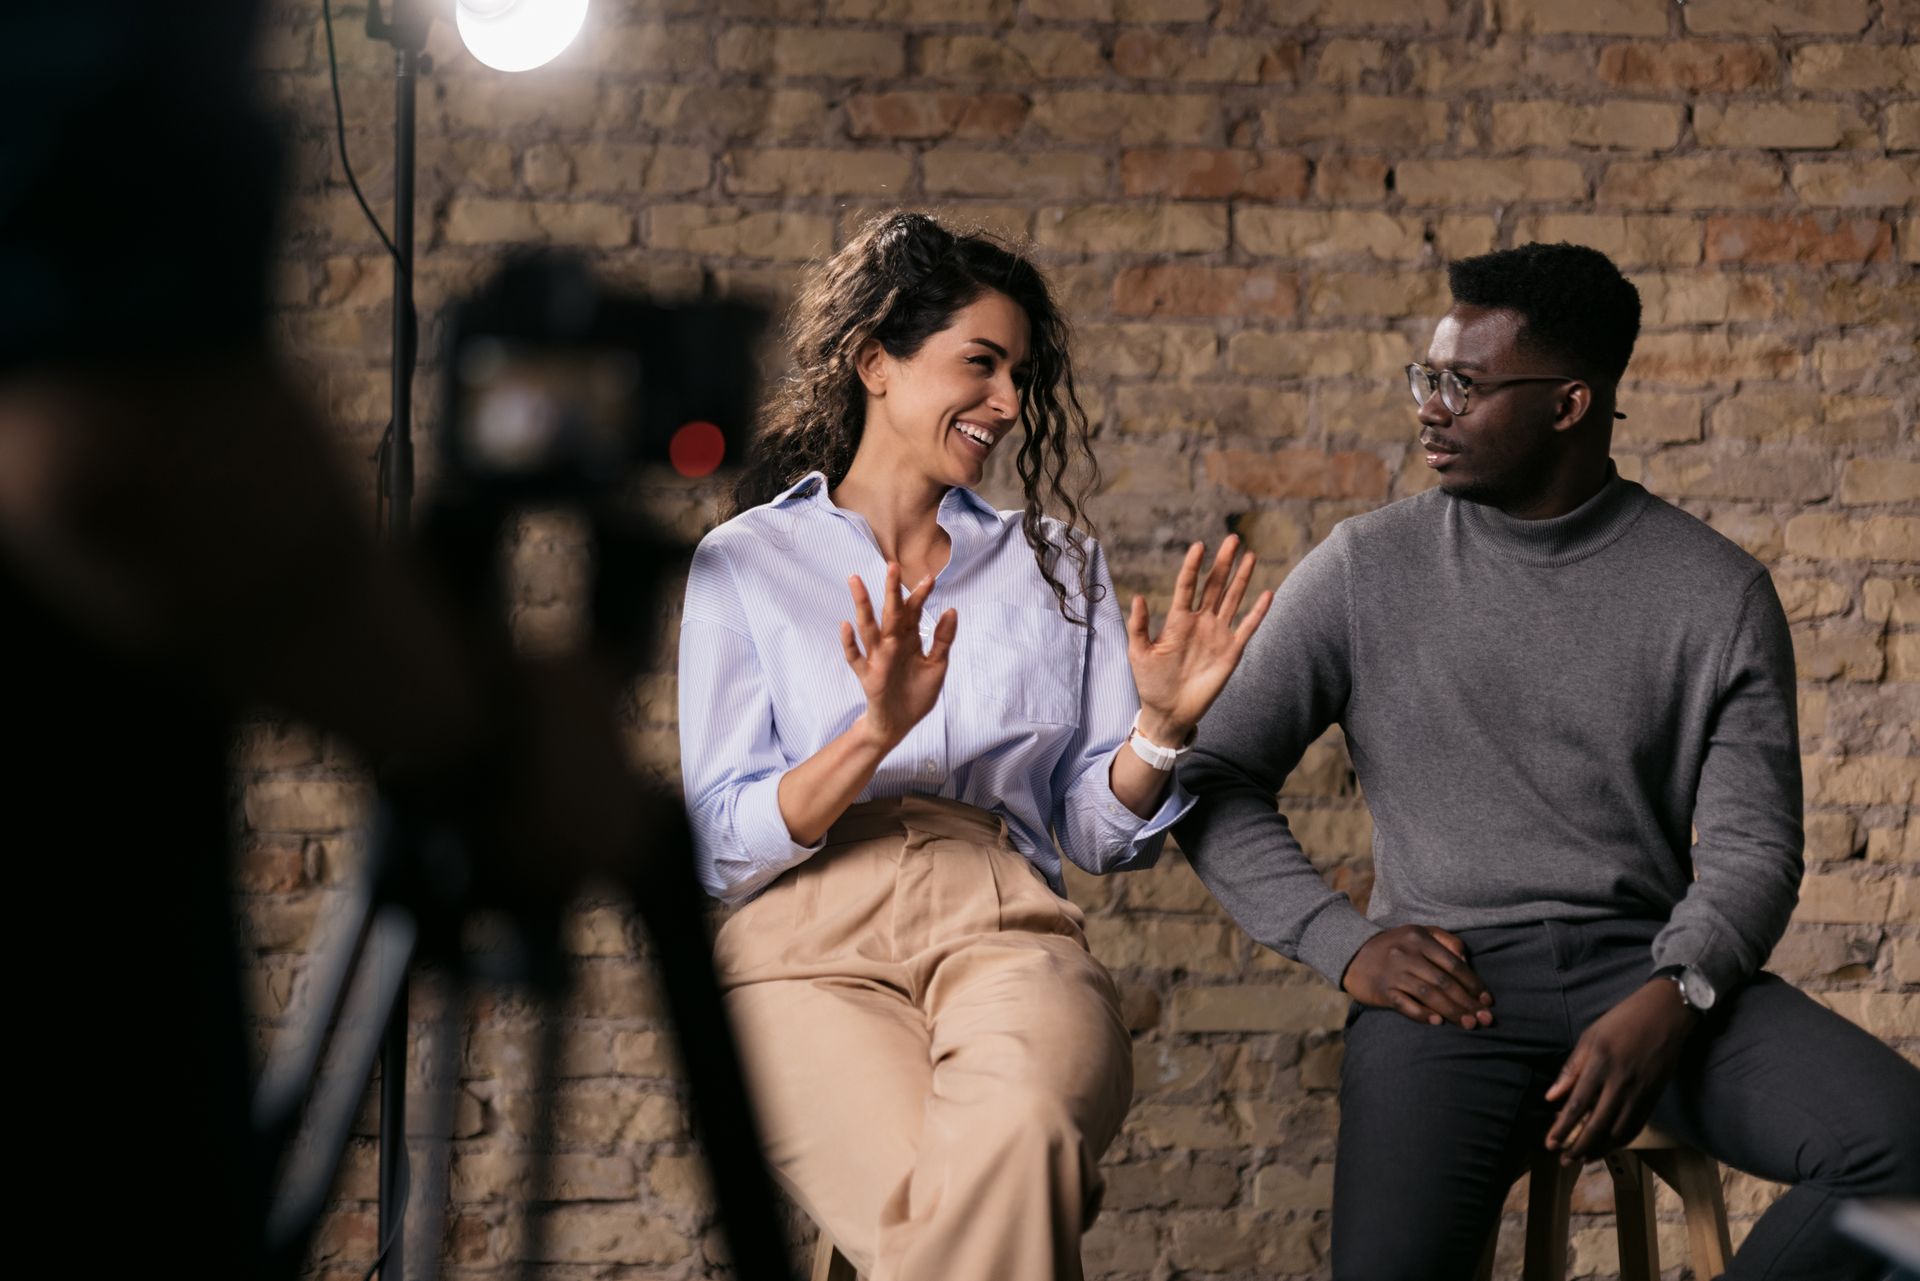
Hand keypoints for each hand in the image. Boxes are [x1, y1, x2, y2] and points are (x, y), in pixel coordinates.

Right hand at [841, 563, 956, 747]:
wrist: (899, 724)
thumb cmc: (916, 694)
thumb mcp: (937, 666)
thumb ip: (943, 640)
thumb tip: (952, 610)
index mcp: (908, 640)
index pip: (913, 612)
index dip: (921, 596)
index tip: (931, 578)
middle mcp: (891, 644)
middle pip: (890, 612)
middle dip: (891, 590)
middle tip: (892, 565)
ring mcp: (877, 658)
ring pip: (868, 628)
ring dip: (862, 605)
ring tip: (855, 581)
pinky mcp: (867, 676)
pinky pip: (855, 658)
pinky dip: (849, 643)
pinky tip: (845, 626)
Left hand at [1126, 536, 1272, 743]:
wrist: (1169, 711)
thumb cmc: (1150, 682)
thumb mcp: (1139, 653)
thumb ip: (1139, 626)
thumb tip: (1137, 597)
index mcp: (1178, 620)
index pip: (1187, 586)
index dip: (1193, 566)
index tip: (1199, 546)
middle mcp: (1200, 622)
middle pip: (1214, 586)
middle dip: (1223, 563)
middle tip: (1233, 538)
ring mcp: (1217, 635)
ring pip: (1232, 599)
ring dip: (1241, 579)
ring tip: (1250, 555)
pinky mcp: (1231, 651)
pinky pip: (1247, 627)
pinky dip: (1258, 612)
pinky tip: (1267, 593)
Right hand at [1342, 924, 1494, 1028]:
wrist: (1353, 953)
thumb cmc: (1394, 945)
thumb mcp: (1418, 932)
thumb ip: (1446, 940)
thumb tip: (1465, 959)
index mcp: (1419, 938)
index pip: (1453, 963)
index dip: (1473, 983)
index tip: (1487, 1000)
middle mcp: (1407, 954)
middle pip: (1444, 982)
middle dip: (1467, 1002)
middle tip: (1485, 1019)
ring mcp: (1394, 973)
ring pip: (1428, 995)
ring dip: (1452, 1011)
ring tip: (1468, 1024)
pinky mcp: (1382, 990)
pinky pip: (1405, 1005)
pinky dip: (1422, 1014)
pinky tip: (1437, 1022)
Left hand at [1544, 979, 1697, 1162]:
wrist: (1665, 1015)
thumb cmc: (1621, 1021)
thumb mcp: (1589, 1037)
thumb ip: (1571, 1069)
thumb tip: (1551, 1097)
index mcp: (1598, 1065)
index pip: (1576, 1106)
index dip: (1561, 1129)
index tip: (1549, 1143)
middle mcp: (1619, 1083)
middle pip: (1596, 1125)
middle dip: (1578, 1147)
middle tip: (1564, 1160)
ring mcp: (1640, 1092)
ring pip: (1618, 1131)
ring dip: (1600, 1149)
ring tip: (1584, 1158)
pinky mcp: (1654, 1096)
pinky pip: (1637, 1125)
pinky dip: (1622, 1140)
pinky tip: (1610, 1146)